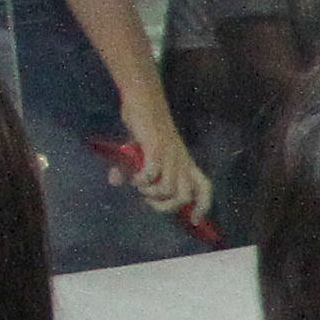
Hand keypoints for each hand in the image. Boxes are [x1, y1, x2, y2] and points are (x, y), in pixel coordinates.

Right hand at [115, 106, 210, 227]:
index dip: (203, 206)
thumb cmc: (145, 125)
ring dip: (151, 194)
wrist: (144, 99)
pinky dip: (142, 180)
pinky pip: (153, 174)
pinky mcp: (157, 148)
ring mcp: (171, 155)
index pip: (205, 188)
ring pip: (168, 189)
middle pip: (184, 197)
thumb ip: (131, 168)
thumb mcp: (140, 151)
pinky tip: (134, 176)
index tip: (194, 220)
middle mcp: (182, 161)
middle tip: (149, 201)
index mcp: (185, 162)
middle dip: (166, 207)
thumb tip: (115, 181)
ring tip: (140, 186)